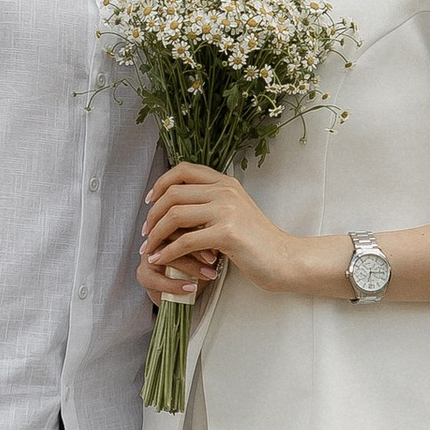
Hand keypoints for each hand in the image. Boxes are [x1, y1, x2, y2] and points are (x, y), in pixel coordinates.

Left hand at [141, 162, 305, 296]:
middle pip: (173, 193)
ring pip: (175, 215)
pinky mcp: (227, 233)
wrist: (284, 259)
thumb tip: (175, 206)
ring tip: (149, 248)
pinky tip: (161, 260)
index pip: (183, 169)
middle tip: (145, 232)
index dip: (160, 183)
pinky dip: (168, 251)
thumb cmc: (257, 242)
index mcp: (226, 182)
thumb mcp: (234, 212)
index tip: (149, 202)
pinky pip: (186, 241)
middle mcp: (225, 190)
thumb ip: (210, 203)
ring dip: (155, 233)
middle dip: (152, 214)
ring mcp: (227, 210)